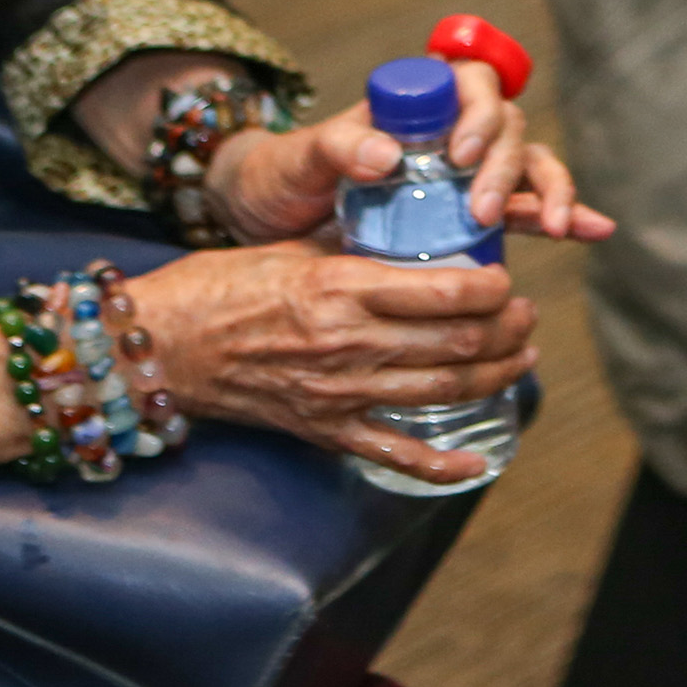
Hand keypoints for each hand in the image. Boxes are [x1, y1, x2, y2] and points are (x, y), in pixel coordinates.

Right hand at [125, 239, 536, 489]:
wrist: (162, 346)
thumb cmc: (222, 286)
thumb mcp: (295, 246)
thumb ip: (356, 241)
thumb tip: (413, 223)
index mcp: (340, 287)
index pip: (445, 290)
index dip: (492, 288)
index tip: (505, 279)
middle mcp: (347, 342)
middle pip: (457, 343)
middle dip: (507, 329)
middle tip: (524, 315)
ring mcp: (338, 393)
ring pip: (442, 391)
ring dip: (495, 376)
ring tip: (519, 356)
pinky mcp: (324, 431)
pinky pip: (395, 454)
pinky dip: (442, 464)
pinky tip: (478, 458)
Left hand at [205, 57, 612, 245]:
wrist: (269, 226)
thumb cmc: (281, 179)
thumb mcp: (297, 159)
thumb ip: (335, 147)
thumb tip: (387, 154)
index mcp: (414, 104)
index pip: (470, 80)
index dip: (478, 111)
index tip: (461, 154)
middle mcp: (449, 131)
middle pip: (507, 125)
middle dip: (508, 165)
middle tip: (483, 210)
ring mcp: (465, 174)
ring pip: (528, 164)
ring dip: (549, 191)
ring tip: (557, 228)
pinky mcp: (472, 215)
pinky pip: (528, 210)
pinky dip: (563, 216)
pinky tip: (590, 232)